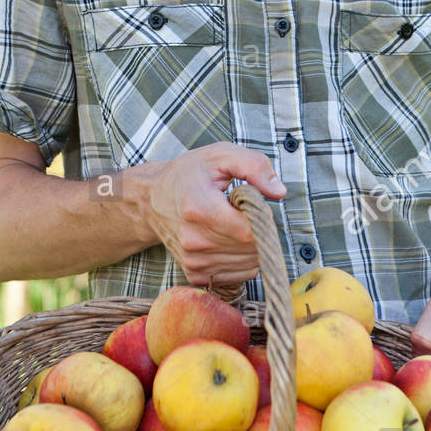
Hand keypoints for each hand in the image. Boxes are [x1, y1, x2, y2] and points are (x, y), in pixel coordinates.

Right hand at [145, 142, 286, 286]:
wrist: (152, 199)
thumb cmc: (190, 174)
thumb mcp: (221, 155)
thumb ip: (254, 166)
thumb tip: (279, 192)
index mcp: (200, 209)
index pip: (250, 231)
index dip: (261, 217)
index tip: (251, 202)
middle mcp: (194, 241)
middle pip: (252, 249)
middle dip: (258, 230)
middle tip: (241, 212)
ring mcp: (193, 261)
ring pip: (249, 265)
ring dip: (251, 246)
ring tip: (232, 224)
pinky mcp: (195, 275)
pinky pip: (238, 275)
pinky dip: (242, 259)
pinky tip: (228, 240)